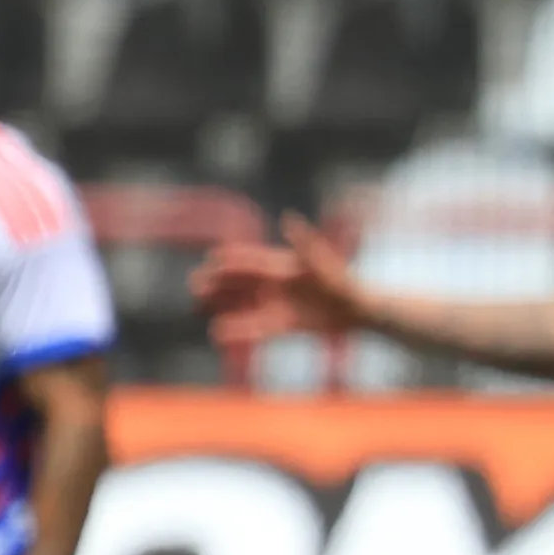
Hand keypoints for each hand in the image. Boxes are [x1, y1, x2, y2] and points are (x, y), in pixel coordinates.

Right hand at [191, 216, 364, 349]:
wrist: (359, 310)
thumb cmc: (343, 282)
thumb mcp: (325, 263)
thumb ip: (306, 245)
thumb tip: (289, 219)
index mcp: (284, 265)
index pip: (252, 260)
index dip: (232, 259)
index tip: (212, 259)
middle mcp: (276, 284)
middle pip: (241, 282)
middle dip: (217, 282)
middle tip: (194, 284)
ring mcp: (278, 304)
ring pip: (243, 304)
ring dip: (222, 305)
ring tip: (198, 308)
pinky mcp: (283, 324)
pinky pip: (256, 328)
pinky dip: (239, 331)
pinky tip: (220, 334)